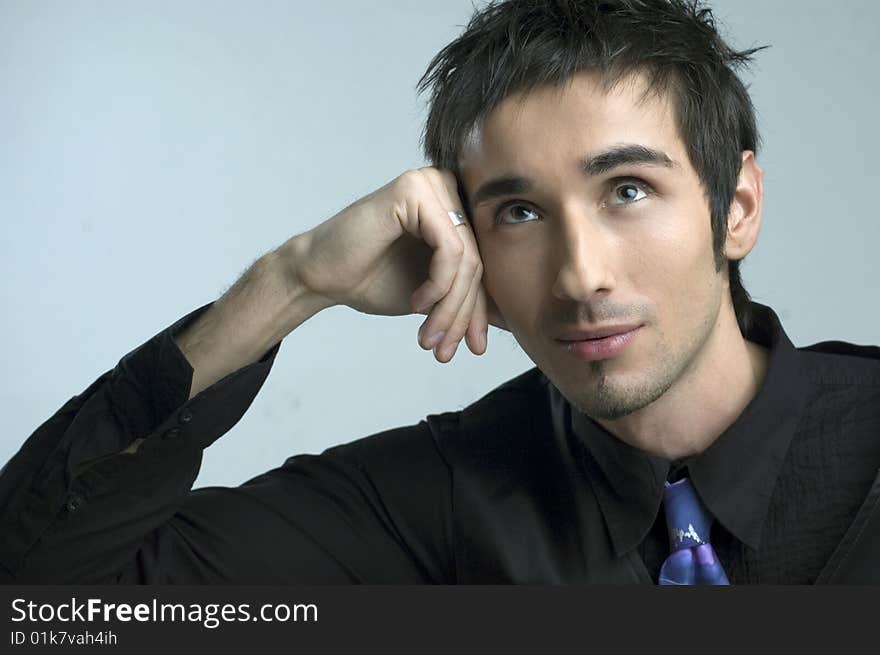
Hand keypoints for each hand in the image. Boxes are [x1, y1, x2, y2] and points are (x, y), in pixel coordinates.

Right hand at [282, 167, 506, 362]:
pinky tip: (418, 303)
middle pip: (479, 261)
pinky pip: (450, 248)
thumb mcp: (435, 294)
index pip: (484, 262)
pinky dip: (439, 285)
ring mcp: (431, 184)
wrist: (321, 274)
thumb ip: (469, 297)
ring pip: (467, 259)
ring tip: (431, 337)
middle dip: (464, 314)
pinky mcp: (414, 190)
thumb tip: (511, 321)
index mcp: (456, 207)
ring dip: (450, 307)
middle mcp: (448, 187)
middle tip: (447, 349)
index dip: (480, 310)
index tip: (473, 348)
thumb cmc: (372, 278)